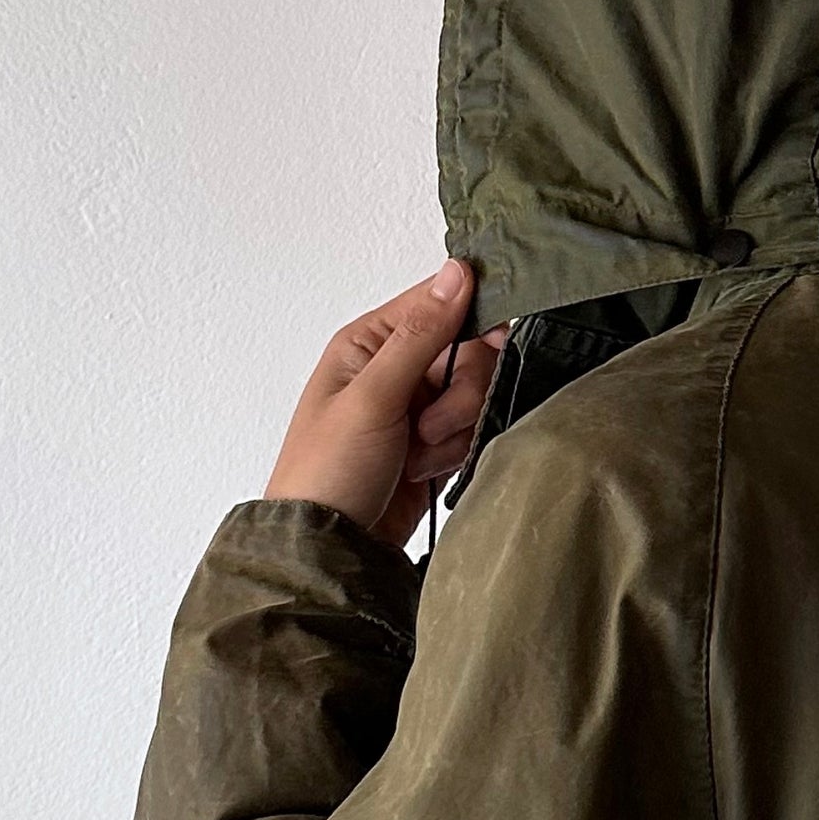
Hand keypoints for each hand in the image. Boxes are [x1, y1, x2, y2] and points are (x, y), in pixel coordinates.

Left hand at [263, 259, 510, 548]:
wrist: (331, 547)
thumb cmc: (328, 470)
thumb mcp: (372, 396)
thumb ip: (420, 334)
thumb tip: (457, 272)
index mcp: (371, 342)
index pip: (440, 303)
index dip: (472, 320)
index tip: (490, 345)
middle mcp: (396, 368)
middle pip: (469, 351)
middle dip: (460, 392)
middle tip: (428, 424)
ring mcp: (416, 407)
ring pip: (475, 393)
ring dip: (455, 428)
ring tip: (417, 454)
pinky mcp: (433, 443)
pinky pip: (471, 429)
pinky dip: (456, 451)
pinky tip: (425, 469)